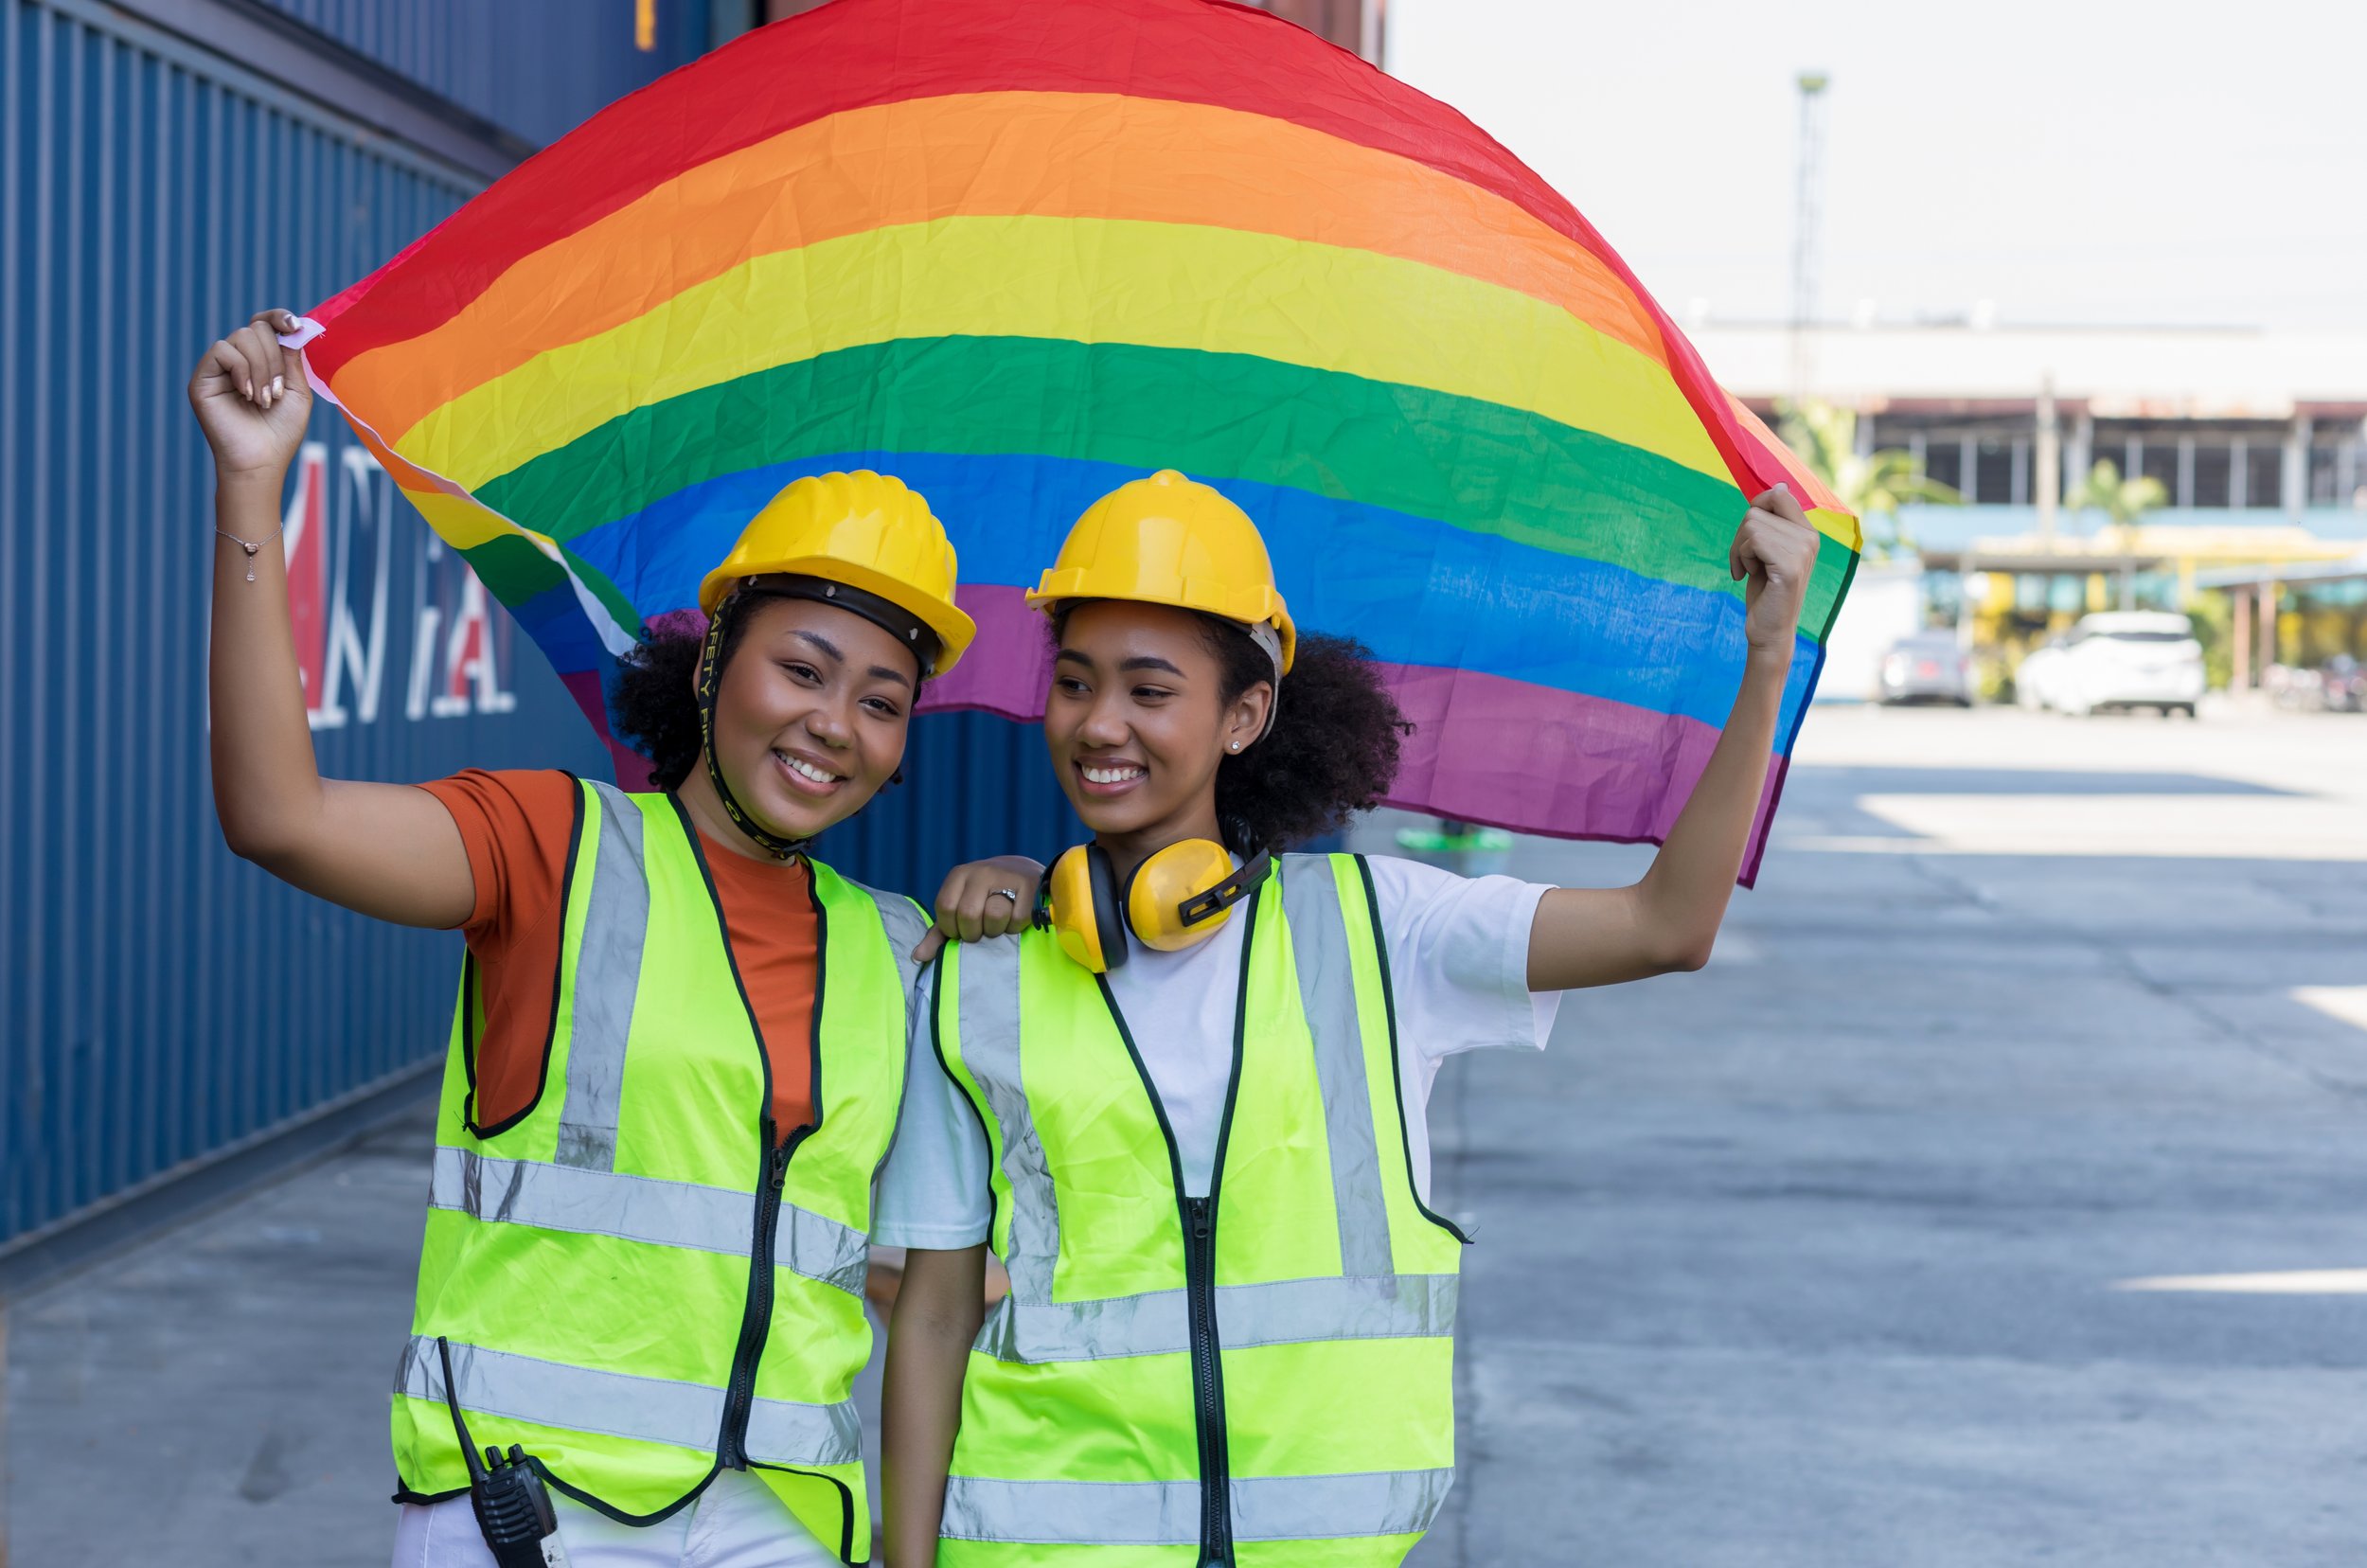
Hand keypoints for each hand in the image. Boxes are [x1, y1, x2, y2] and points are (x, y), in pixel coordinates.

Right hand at [189, 309, 312, 480]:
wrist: (261, 461)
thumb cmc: (281, 431)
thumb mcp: (296, 390)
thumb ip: (292, 358)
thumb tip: (292, 328)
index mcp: (259, 361)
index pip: (264, 325)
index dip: (278, 318)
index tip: (295, 326)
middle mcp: (237, 361)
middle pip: (256, 328)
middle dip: (274, 358)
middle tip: (276, 392)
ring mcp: (218, 368)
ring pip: (241, 336)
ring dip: (261, 368)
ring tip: (264, 400)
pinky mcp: (202, 377)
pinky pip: (223, 351)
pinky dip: (242, 370)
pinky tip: (247, 394)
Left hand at [912, 855, 1045, 962]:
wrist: (1024, 874)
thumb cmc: (986, 899)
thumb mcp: (960, 911)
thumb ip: (939, 934)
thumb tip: (917, 956)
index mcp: (959, 875)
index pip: (945, 907)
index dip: (952, 928)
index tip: (962, 930)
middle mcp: (980, 871)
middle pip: (968, 914)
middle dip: (974, 932)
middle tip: (982, 931)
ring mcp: (1005, 875)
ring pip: (994, 914)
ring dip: (996, 930)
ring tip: (999, 925)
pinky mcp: (1029, 884)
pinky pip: (1017, 919)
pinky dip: (1016, 927)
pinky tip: (1016, 918)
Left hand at [1731, 483, 1819, 655]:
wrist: (1769, 630)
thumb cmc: (1764, 591)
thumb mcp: (1767, 549)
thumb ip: (1771, 521)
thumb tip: (1779, 484)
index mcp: (1807, 532)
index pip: (1779, 493)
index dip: (1755, 507)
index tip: (1749, 536)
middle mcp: (1810, 537)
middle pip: (1759, 507)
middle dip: (1740, 533)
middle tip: (1744, 560)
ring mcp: (1803, 550)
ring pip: (1751, 523)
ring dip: (1739, 549)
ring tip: (1749, 570)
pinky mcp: (1791, 565)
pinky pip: (1752, 541)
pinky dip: (1741, 558)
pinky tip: (1749, 577)